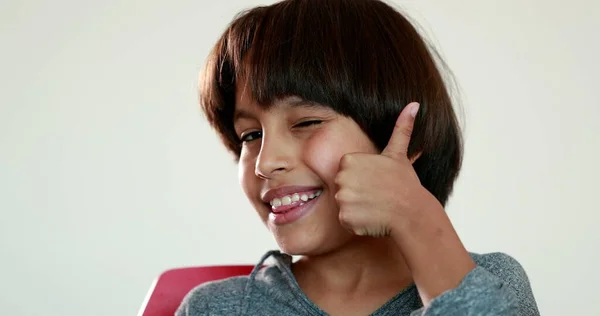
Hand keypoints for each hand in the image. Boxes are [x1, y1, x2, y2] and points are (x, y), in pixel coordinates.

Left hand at [334, 102, 440, 236]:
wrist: (412, 214)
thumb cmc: (405, 184)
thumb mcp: (399, 155)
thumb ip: (401, 129)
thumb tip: (414, 104)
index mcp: (349, 160)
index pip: (346, 171)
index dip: (361, 178)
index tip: (376, 182)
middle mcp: (342, 178)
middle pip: (342, 187)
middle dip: (357, 193)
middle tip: (377, 195)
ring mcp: (342, 199)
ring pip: (344, 204)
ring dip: (358, 208)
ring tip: (376, 206)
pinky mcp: (345, 218)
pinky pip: (346, 221)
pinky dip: (357, 223)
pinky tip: (372, 218)